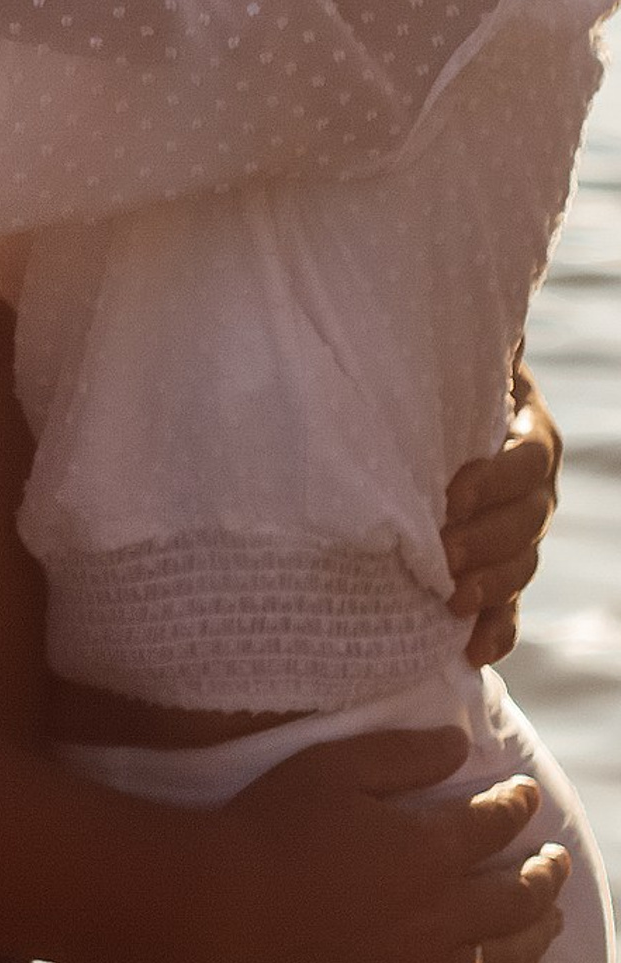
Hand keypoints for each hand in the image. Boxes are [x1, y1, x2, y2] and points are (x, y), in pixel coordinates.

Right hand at [203, 727, 565, 962]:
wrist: (217, 906)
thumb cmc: (269, 825)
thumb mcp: (333, 766)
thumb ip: (403, 754)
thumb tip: (461, 744)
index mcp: (428, 851)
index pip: (495, 824)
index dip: (516, 805)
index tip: (525, 795)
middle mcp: (440, 916)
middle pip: (519, 898)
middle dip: (545, 875)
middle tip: (555, 861)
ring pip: (507, 960)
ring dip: (538, 937)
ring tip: (552, 922)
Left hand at [443, 365, 559, 668]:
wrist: (428, 410)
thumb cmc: (430, 378)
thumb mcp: (445, 360)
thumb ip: (444, 347)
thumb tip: (444, 311)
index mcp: (526, 429)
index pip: (527, 459)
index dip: (495, 481)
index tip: (451, 496)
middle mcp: (533, 485)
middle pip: (528, 521)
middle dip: (485, 543)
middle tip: (440, 557)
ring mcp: (522, 531)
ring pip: (522, 565)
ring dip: (491, 588)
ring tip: (449, 603)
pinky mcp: (502, 569)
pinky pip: (510, 605)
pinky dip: (497, 630)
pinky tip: (475, 651)